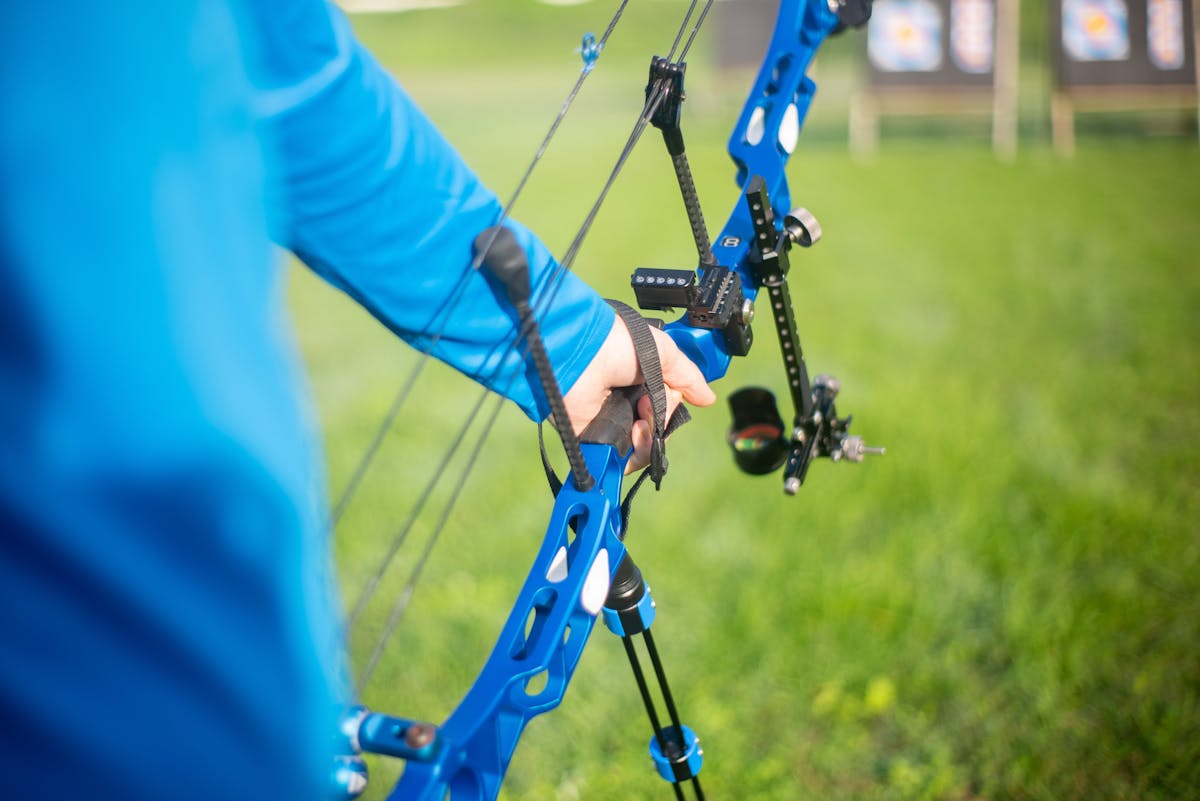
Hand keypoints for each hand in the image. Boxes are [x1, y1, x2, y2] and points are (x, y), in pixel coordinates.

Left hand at [562, 316, 715, 471]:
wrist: (584, 355)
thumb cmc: (618, 344)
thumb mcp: (664, 352)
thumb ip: (688, 377)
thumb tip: (708, 399)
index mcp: (639, 382)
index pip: (666, 407)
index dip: (672, 405)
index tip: (670, 392)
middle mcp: (625, 403)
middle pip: (658, 429)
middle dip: (662, 419)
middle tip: (649, 403)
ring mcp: (611, 423)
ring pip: (646, 447)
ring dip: (652, 435)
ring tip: (641, 418)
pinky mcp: (596, 440)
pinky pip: (626, 459)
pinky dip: (638, 450)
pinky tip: (635, 431)